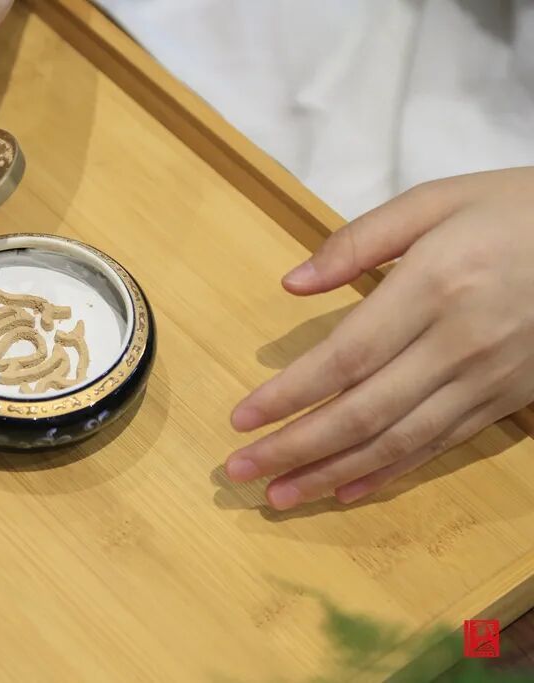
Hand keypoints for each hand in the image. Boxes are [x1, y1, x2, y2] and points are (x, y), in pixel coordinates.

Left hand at [225, 168, 533, 509]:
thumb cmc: (517, 210)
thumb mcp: (437, 200)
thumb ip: (359, 240)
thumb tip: (290, 283)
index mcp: (433, 287)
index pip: (345, 358)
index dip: (289, 395)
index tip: (241, 420)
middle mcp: (458, 344)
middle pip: (363, 412)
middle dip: (295, 448)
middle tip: (241, 472)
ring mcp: (486, 380)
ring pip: (397, 442)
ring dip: (331, 474)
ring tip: (279, 495)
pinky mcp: (507, 400)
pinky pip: (439, 447)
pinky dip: (389, 473)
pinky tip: (347, 490)